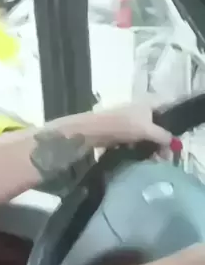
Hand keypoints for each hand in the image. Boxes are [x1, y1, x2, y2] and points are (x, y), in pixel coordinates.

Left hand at [53, 103, 175, 149]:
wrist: (92, 131)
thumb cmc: (121, 125)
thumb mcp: (147, 130)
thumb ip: (163, 136)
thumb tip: (172, 143)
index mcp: (147, 104)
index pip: (166, 110)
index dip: (171, 124)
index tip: (172, 142)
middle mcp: (138, 110)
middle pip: (155, 125)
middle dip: (159, 141)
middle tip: (162, 156)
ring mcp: (127, 121)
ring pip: (144, 135)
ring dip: (148, 147)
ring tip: (151, 159)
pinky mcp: (118, 131)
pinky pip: (132, 141)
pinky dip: (136, 149)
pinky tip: (138, 158)